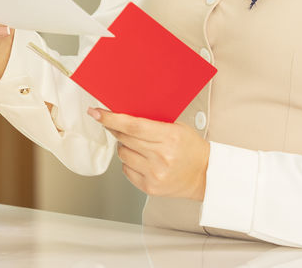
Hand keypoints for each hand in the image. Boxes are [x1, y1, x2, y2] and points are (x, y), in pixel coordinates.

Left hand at [89, 108, 208, 200]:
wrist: (204, 175)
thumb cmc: (191, 149)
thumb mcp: (177, 127)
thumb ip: (152, 122)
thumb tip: (124, 113)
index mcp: (169, 138)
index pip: (132, 126)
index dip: (111, 118)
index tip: (96, 113)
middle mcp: (161, 157)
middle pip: (124, 139)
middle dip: (114, 128)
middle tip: (113, 123)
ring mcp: (154, 174)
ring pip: (123, 154)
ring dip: (124, 146)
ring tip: (139, 145)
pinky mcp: (149, 187)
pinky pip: (126, 170)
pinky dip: (129, 162)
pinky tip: (142, 159)